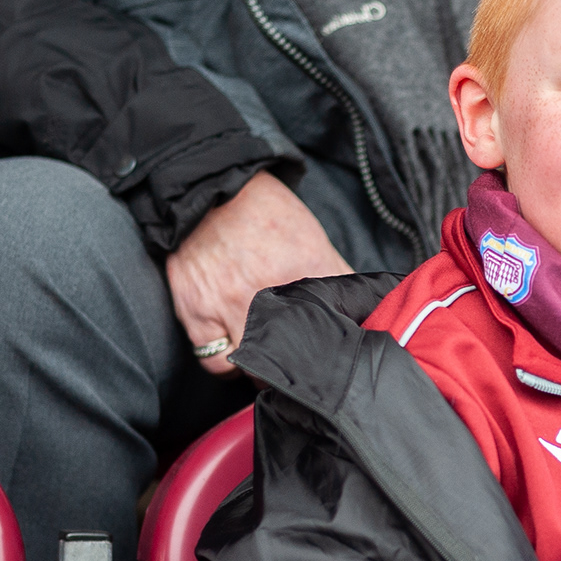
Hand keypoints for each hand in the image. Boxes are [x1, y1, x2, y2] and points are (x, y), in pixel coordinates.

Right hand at [165, 171, 354, 373]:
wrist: (210, 188)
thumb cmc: (265, 214)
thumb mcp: (313, 239)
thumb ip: (335, 275)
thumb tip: (363, 309)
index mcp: (308, 272)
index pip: (338, 328)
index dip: (339, 347)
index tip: (336, 355)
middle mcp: (271, 294)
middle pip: (297, 359)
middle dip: (301, 366)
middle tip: (300, 364)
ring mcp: (231, 306)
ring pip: (256, 370)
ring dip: (263, 371)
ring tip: (267, 360)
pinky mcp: (197, 312)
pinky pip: (216, 362)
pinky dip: (227, 363)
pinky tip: (235, 349)